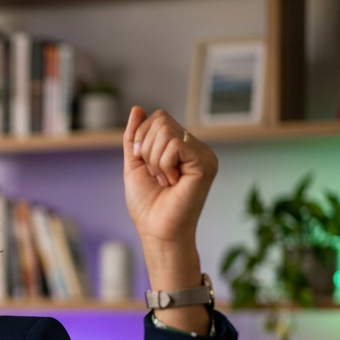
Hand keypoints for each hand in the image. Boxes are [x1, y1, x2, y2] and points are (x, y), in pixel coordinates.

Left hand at [122, 108, 216, 248]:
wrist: (157, 230)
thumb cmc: (148, 204)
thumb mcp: (134, 164)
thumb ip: (134, 137)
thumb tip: (137, 108)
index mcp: (182, 147)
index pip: (158, 118)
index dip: (141, 139)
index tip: (145, 166)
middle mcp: (197, 147)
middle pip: (161, 120)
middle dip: (146, 149)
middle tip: (157, 175)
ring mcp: (203, 154)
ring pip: (165, 131)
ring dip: (154, 160)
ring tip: (165, 180)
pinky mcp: (205, 162)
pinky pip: (174, 145)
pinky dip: (163, 164)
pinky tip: (172, 182)